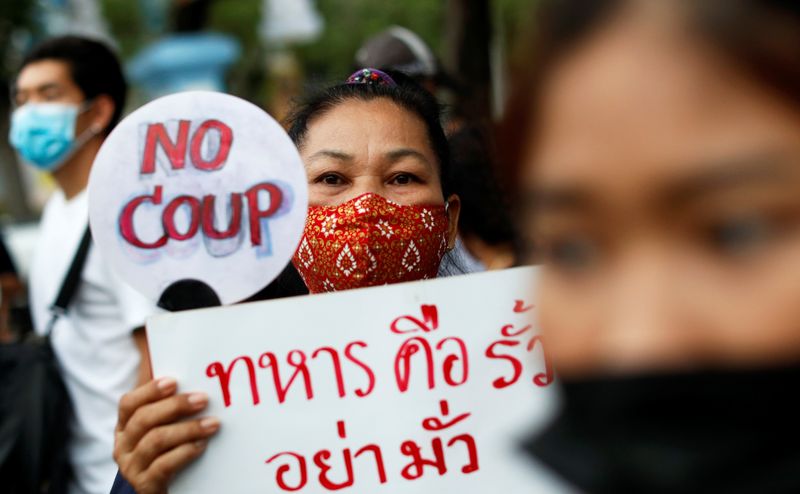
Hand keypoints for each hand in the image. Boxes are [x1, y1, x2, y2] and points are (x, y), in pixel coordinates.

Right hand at [113, 378, 219, 493]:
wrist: (166, 491)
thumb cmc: (168, 450)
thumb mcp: (164, 425)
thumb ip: (168, 402)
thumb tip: (185, 366)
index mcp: (125, 426)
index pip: (129, 403)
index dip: (149, 390)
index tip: (174, 381)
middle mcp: (122, 446)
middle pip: (144, 419)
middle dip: (175, 406)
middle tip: (203, 399)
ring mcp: (132, 467)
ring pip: (155, 441)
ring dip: (187, 429)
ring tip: (212, 423)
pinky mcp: (145, 486)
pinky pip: (163, 466)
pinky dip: (184, 452)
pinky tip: (201, 445)